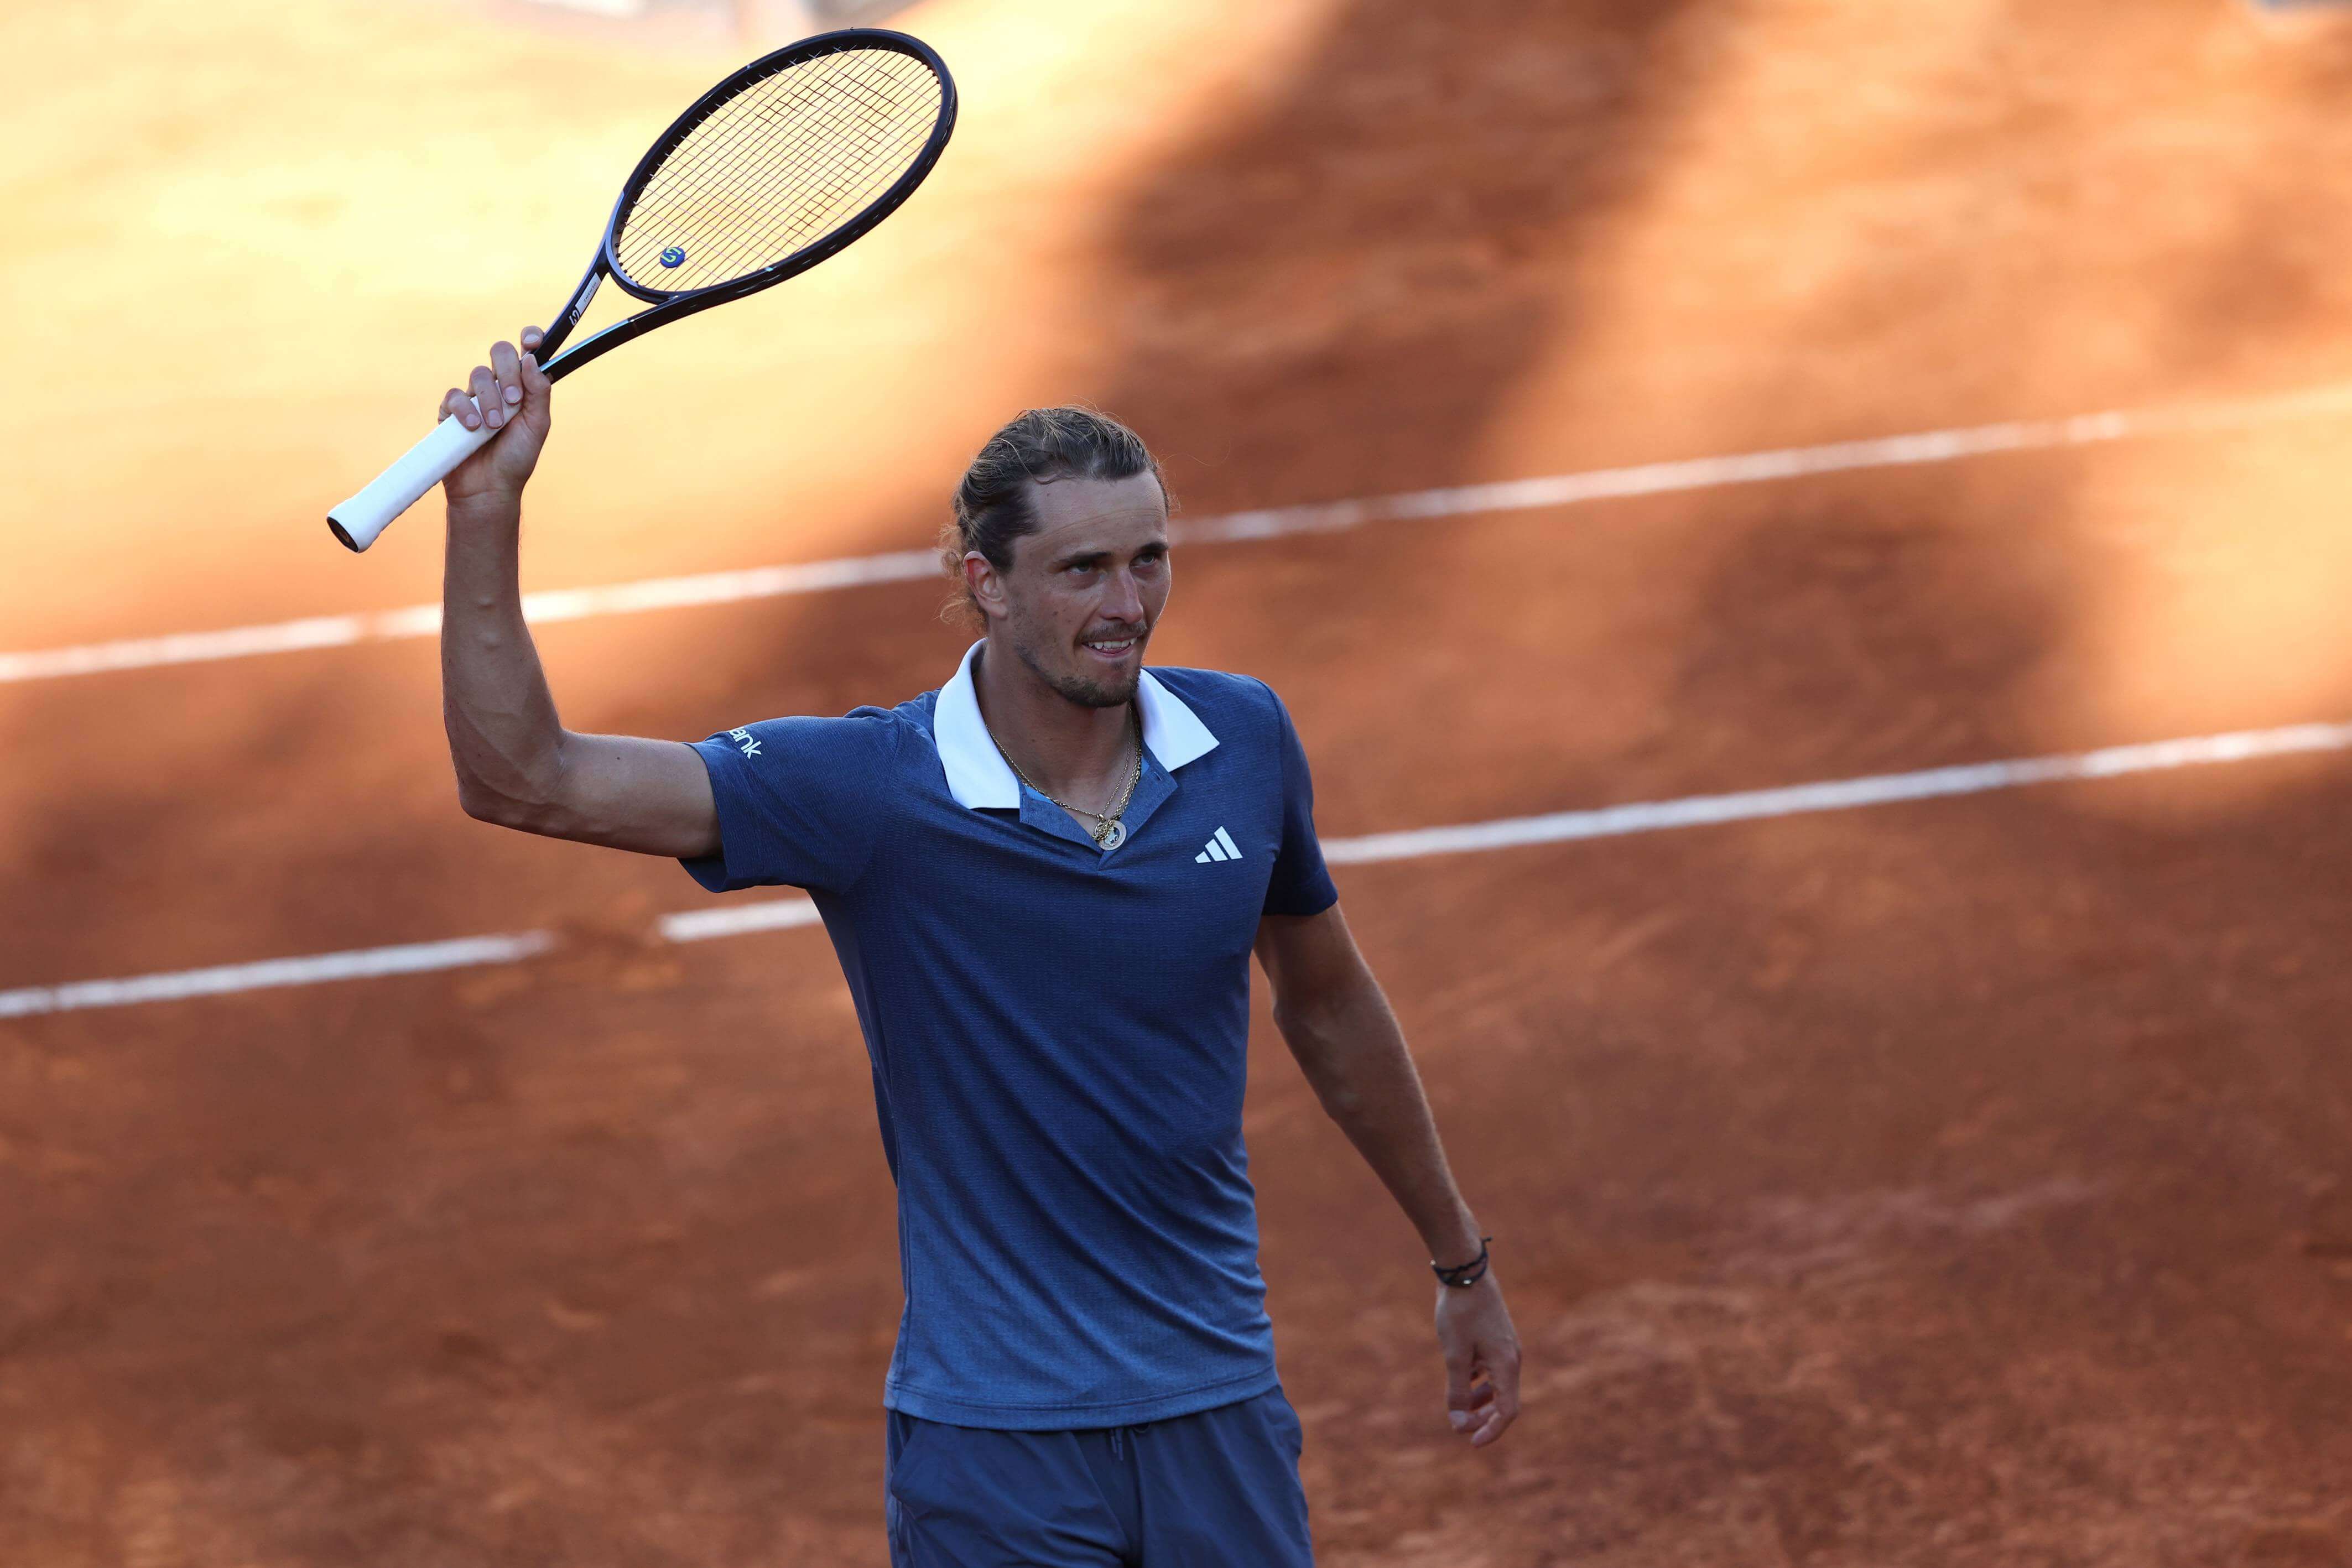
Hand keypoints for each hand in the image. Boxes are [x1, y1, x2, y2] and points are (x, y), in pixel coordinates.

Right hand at [440, 327, 551, 505]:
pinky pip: (455, 396)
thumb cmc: (516, 458)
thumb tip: (531, 358)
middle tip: (514, 400)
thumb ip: (538, 392)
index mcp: (523, 387)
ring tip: (495, 426)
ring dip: (490, 399)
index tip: (532, 342)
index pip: (525, 352)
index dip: (529, 338)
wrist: (490, 489)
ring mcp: (474, 397)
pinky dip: (465, 410)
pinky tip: (474, 428)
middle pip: (499, 352)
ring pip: (478, 374)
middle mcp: (499, 387)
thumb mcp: (537, 426)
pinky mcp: (451, 411)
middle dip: (507, 370)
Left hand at [1436, 1273, 1520, 1447]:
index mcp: (1506, 1365)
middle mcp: (1512, 1359)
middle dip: (1484, 1419)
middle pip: (1505, 1401)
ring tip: (1459, 1408)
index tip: (1471, 1443)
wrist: (1465, 1271)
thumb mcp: (1454, 1353)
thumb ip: (1457, 1389)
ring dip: (1481, 1402)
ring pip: (1498, 1386)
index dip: (1491, 1431)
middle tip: (1459, 1427)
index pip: (1507, 1411)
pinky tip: (1463, 1382)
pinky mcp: (1496, 1339)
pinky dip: (1480, 1383)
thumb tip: (1457, 1421)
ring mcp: (1506, 1348)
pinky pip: (1492, 1370)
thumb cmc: (1460, 1311)